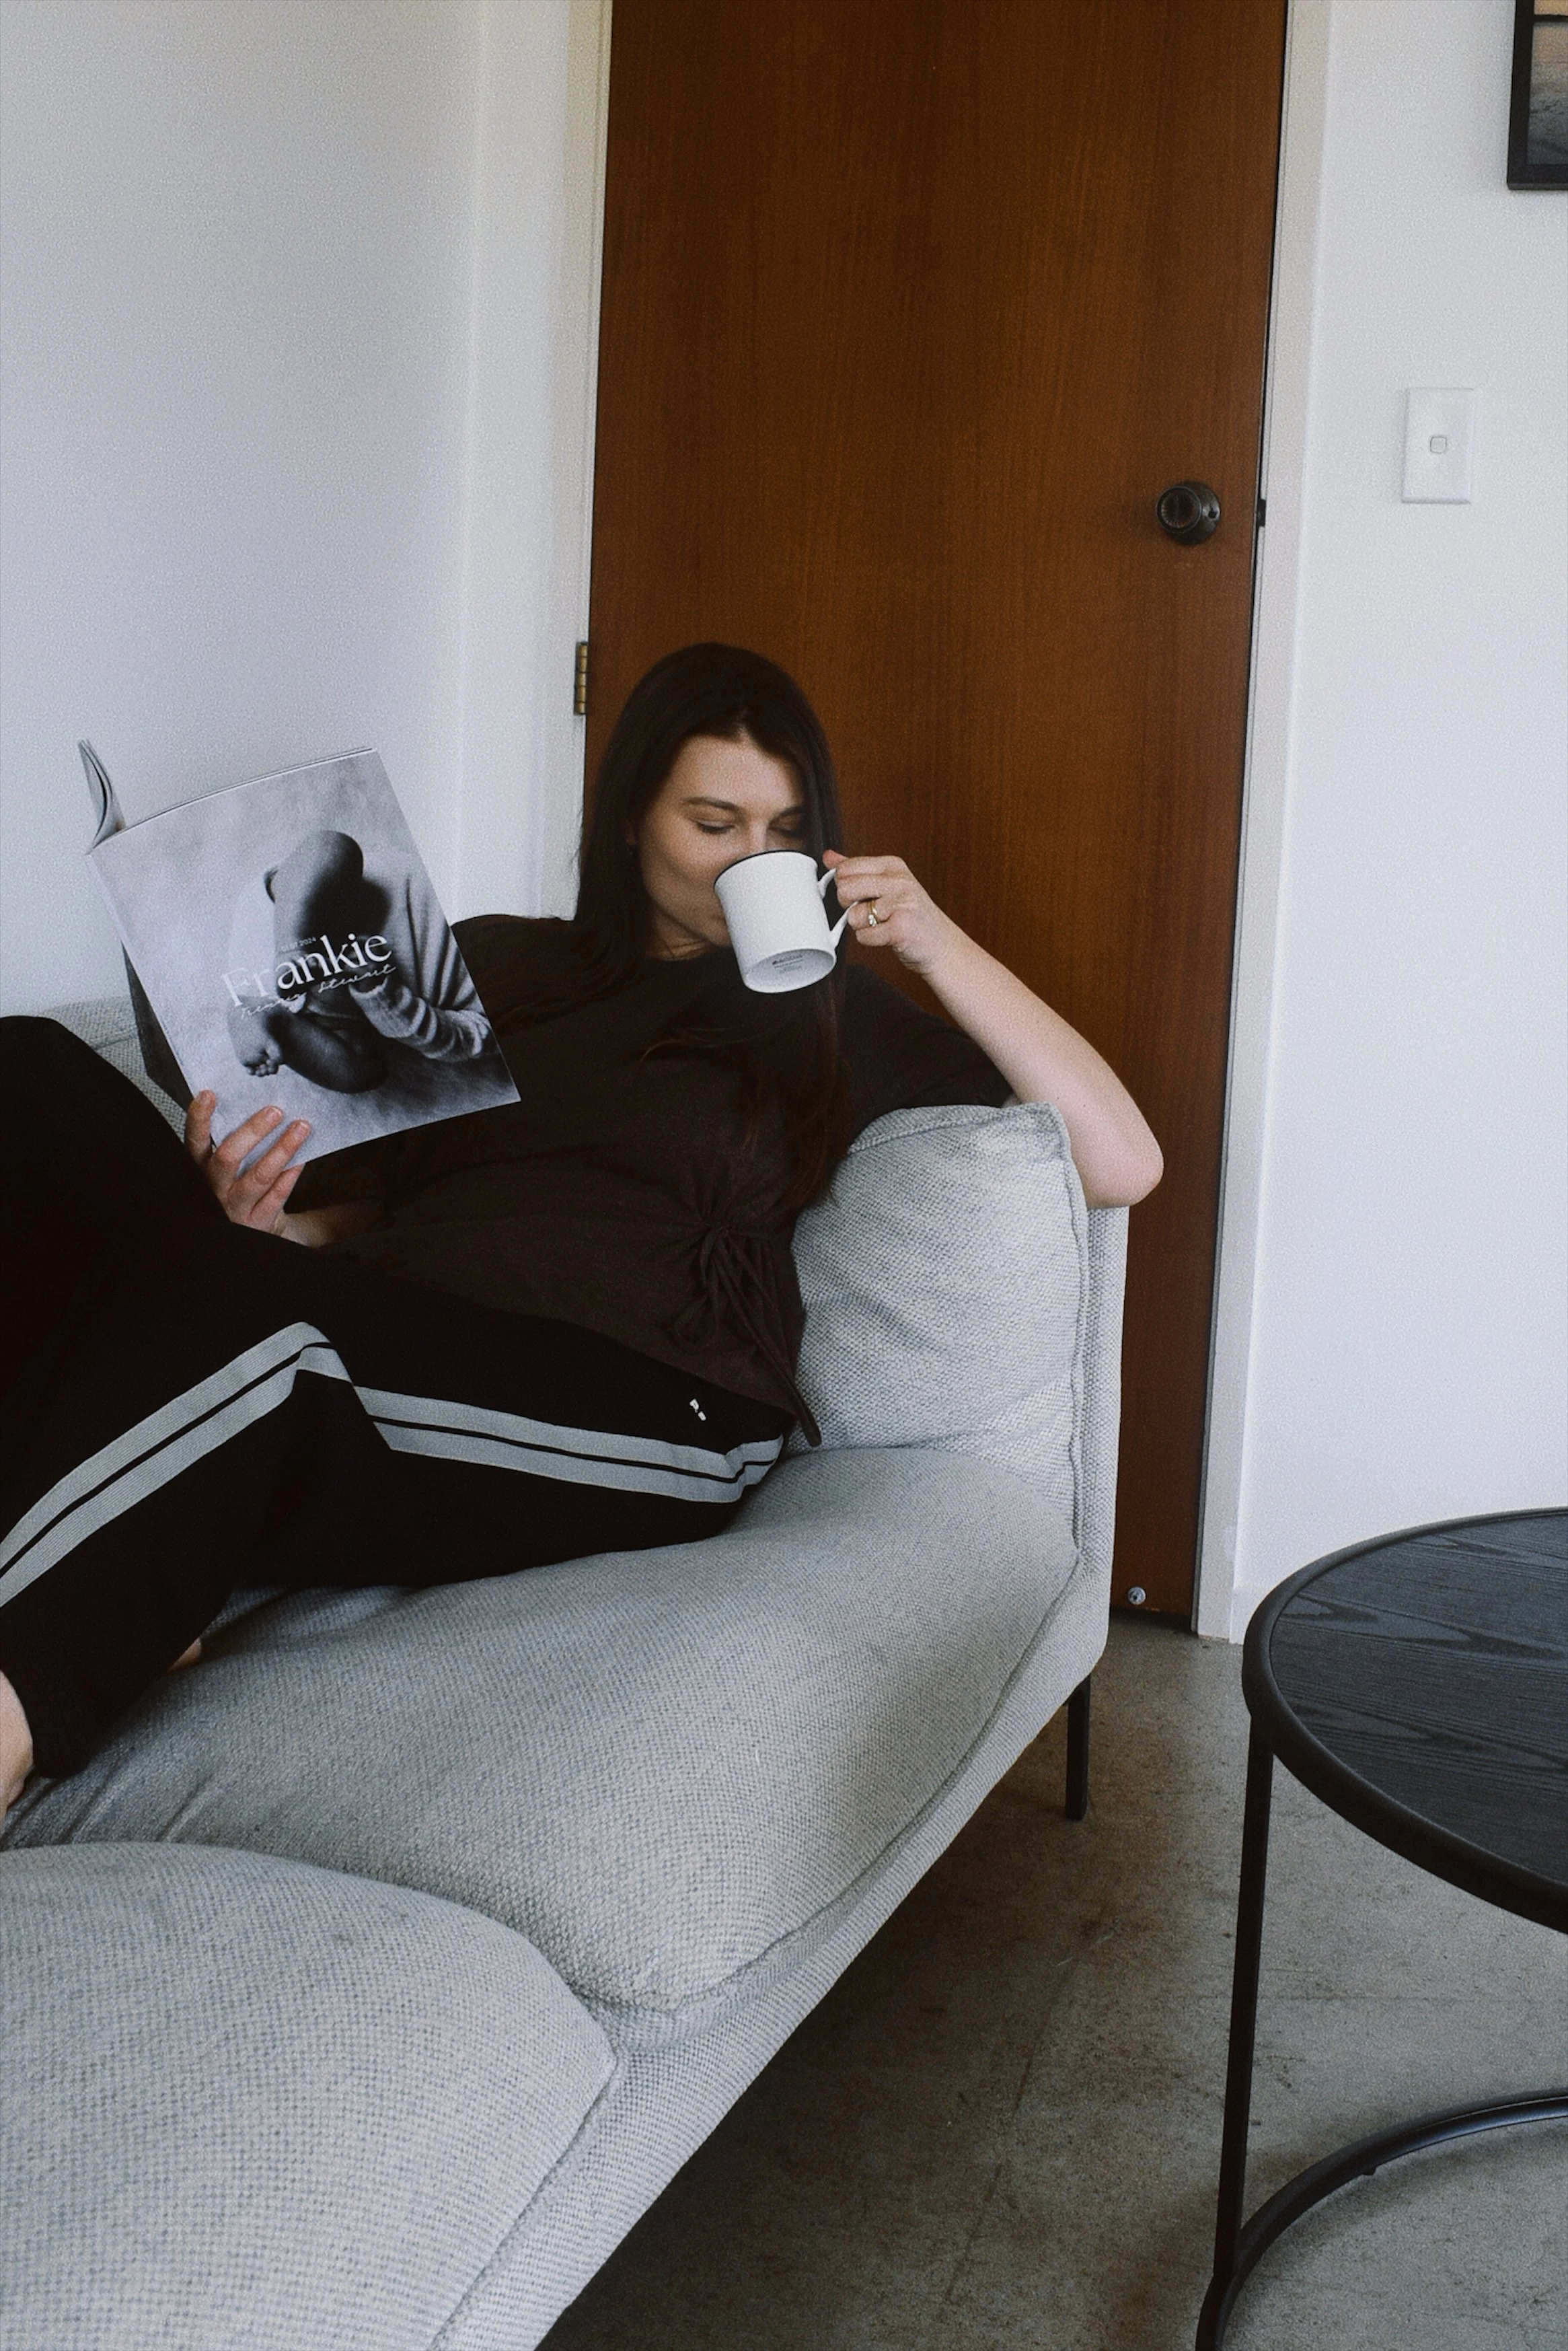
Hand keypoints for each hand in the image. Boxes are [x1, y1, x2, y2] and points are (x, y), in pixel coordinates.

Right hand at [185, 1092, 310, 1233]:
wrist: (249, 1231)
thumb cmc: (236, 1188)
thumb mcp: (227, 1167)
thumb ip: (234, 1141)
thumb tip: (260, 1104)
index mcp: (201, 1168)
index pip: (195, 1141)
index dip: (199, 1119)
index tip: (209, 1095)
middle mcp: (214, 1188)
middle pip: (227, 1158)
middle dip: (252, 1131)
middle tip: (274, 1111)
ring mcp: (235, 1207)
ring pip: (258, 1177)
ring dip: (282, 1149)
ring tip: (300, 1127)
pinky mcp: (258, 1220)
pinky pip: (277, 1194)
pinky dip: (291, 1173)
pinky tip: (302, 1156)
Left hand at [822, 850, 961, 977]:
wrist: (941, 945)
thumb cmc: (911, 915)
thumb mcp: (887, 885)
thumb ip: (857, 870)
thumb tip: (829, 857)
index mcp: (893, 865)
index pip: (846, 868)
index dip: (845, 886)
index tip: (861, 894)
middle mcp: (899, 881)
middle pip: (845, 889)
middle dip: (850, 906)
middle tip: (871, 911)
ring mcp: (901, 904)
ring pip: (853, 915)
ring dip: (862, 926)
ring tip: (884, 924)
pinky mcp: (900, 929)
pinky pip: (863, 936)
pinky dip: (871, 940)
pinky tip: (888, 936)